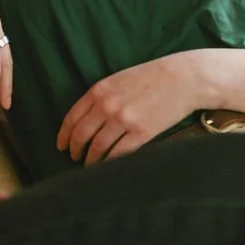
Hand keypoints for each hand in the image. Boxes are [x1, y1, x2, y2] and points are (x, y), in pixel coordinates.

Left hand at [57, 55, 195, 164]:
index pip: (72, 118)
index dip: (64, 135)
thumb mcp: (119, 79)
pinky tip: (108, 166)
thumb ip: (101, 96)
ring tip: (90, 165)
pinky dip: (109, 163)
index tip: (61, 145)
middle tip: (74, 158)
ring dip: (91, 160)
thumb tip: (87, 119)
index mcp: (99, 90)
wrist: (182, 78)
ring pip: (98, 148)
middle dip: (75, 150)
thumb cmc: (151, 77)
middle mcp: (107, 106)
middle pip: (81, 135)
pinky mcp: (141, 133)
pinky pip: (118, 154)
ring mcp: (123, 120)